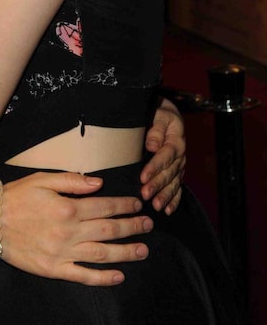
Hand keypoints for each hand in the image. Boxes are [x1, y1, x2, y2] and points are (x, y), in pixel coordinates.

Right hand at [1, 171, 152, 285]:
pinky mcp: (53, 270)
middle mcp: (69, 231)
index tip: (138, 205)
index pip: (105, 206)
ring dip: (126, 252)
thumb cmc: (15, 196)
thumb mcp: (42, 179)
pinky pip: (83, 276)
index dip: (124, 206)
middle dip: (132, 227)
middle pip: (109, 230)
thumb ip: (72, 181)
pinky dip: (103, 278)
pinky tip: (118, 276)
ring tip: (142, 250)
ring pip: (102, 254)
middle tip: (148, 226)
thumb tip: (99, 183)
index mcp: (68, 207)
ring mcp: (62, 253)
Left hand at [140, 97, 185, 214]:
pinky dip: (174, 200)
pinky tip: (168, 210)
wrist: (168, 115)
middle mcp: (180, 156)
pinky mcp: (177, 172)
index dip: (154, 168)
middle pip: (169, 173)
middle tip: (145, 195)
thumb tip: (152, 146)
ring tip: (156, 206)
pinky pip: (178, 188)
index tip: (143, 177)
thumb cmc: (160, 114)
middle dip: (157, 185)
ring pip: (173, 183)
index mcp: (175, 142)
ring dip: (165, 196)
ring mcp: (179, 166)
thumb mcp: (160, 115)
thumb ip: (156, 129)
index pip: (164, 157)